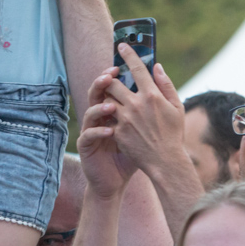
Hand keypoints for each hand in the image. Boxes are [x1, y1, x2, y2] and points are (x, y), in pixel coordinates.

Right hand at [77, 69, 140, 200]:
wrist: (118, 179)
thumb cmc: (134, 152)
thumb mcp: (146, 126)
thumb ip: (153, 102)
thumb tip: (157, 73)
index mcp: (113, 110)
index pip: (109, 87)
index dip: (110, 75)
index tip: (117, 66)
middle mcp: (99, 117)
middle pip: (96, 94)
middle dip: (101, 84)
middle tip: (110, 77)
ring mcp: (92, 130)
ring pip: (89, 112)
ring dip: (100, 107)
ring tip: (112, 105)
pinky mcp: (87, 146)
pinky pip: (88, 135)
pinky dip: (98, 131)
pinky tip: (110, 131)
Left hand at [97, 44, 188, 178]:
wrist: (164, 161)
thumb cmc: (173, 134)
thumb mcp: (176, 108)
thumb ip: (166, 85)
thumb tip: (157, 66)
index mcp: (152, 95)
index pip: (136, 68)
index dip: (128, 54)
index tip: (121, 45)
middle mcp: (136, 104)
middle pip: (113, 82)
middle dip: (110, 78)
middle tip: (111, 77)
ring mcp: (125, 118)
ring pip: (107, 99)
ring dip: (108, 96)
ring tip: (113, 98)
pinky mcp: (117, 131)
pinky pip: (107, 117)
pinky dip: (108, 114)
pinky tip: (112, 116)